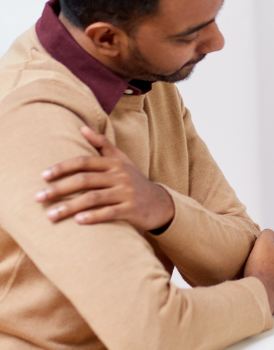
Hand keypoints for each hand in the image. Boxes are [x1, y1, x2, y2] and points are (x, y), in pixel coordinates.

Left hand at [35, 125, 174, 231]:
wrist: (159, 202)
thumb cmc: (133, 180)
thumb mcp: (121, 160)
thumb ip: (102, 144)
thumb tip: (82, 127)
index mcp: (114, 163)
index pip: (85, 162)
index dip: (63, 168)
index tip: (43, 176)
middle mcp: (120, 176)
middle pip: (85, 180)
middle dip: (59, 189)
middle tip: (38, 198)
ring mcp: (126, 192)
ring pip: (93, 198)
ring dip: (69, 207)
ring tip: (50, 216)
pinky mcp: (132, 209)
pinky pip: (110, 212)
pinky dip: (93, 216)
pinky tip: (77, 222)